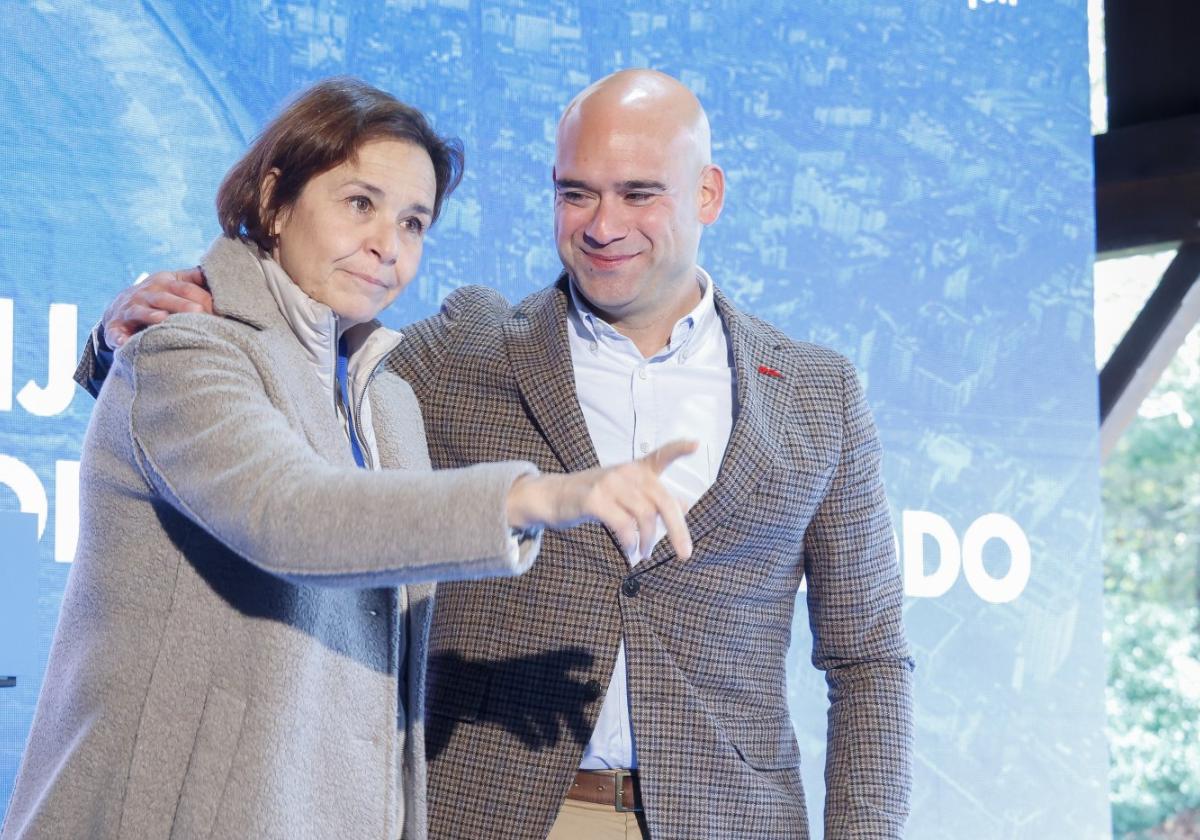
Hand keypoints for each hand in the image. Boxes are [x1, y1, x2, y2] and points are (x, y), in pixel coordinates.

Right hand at [103, 268, 211, 347]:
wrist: (120, 308)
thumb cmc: (158, 296)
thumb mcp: (174, 282)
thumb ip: (195, 278)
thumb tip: (217, 273)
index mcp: (164, 282)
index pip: (186, 288)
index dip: (202, 298)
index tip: (219, 311)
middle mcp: (146, 293)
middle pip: (165, 298)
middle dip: (182, 305)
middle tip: (199, 313)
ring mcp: (129, 309)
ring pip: (141, 311)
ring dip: (150, 315)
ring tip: (162, 319)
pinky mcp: (115, 326)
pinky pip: (116, 332)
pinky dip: (119, 337)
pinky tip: (124, 342)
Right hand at [506, 439, 697, 559]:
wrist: (553, 496)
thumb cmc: (594, 497)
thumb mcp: (626, 493)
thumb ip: (653, 498)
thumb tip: (685, 505)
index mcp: (636, 469)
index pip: (661, 455)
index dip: (679, 449)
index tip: (696, 445)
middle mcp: (626, 472)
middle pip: (662, 501)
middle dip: (677, 530)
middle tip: (685, 553)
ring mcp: (609, 483)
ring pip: (644, 517)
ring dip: (648, 541)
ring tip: (643, 553)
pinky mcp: (594, 499)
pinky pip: (623, 526)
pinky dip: (630, 543)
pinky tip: (629, 550)